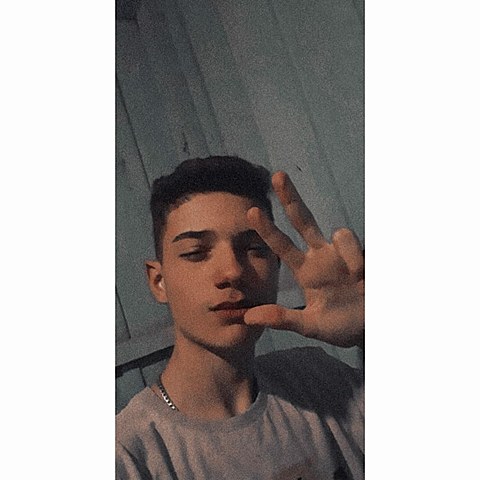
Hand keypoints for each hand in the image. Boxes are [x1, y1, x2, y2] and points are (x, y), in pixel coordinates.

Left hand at [244, 172, 363, 347]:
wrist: (372, 328)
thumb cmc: (340, 325)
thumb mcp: (310, 325)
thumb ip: (282, 319)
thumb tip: (247, 318)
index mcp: (306, 270)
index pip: (282, 245)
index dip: (268, 229)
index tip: (250, 212)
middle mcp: (321, 256)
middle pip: (303, 219)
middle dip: (291, 198)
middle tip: (277, 175)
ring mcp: (343, 253)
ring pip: (339, 232)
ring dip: (348, 253)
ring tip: (358, 278)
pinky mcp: (363, 254)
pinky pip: (357, 246)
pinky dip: (358, 260)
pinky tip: (363, 277)